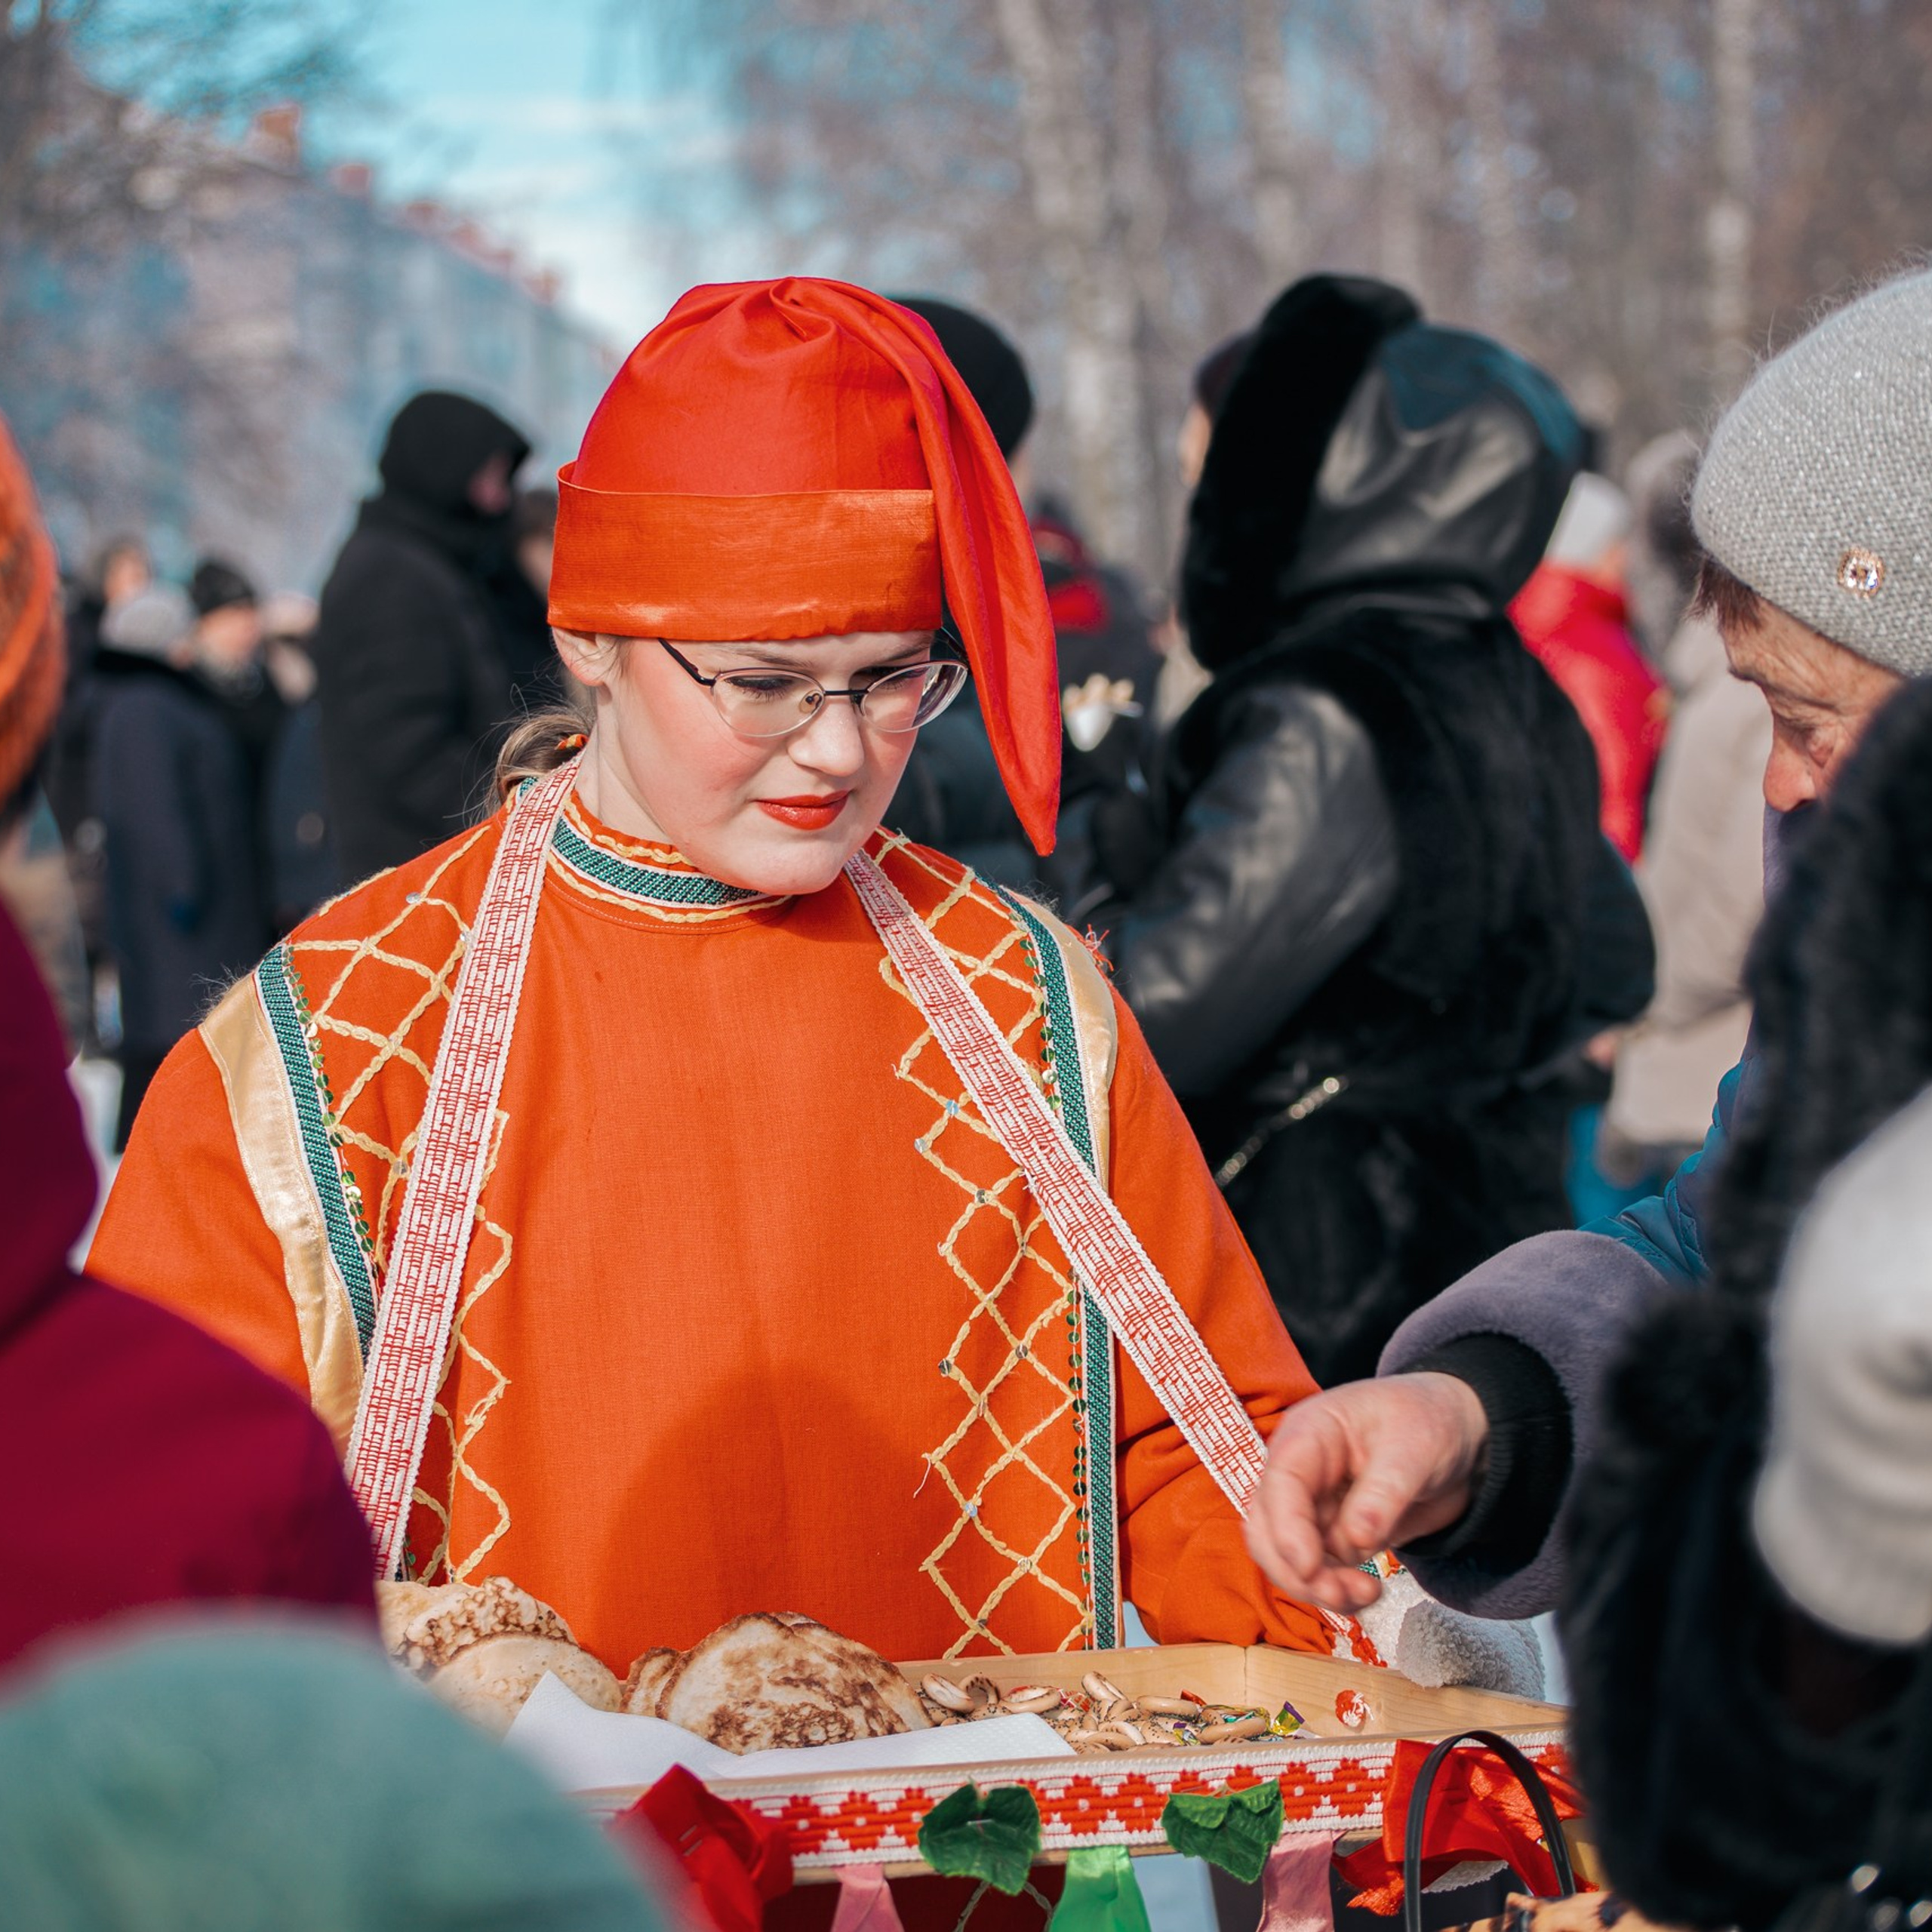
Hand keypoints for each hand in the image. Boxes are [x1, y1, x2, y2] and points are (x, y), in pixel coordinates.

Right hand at [1244, 1373, 1490, 1611]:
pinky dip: (1336, 1588)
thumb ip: (1384, 1492)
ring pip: (1288, 1556)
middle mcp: (1302, 1471)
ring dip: (1318, 1585)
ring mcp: (1315, 1504)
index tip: (1309, 1568)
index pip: (1280, 1482)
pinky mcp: (1335, 1532)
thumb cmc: (1429, 1420)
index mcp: (1309, 1434)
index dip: (1287, 1528)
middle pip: (1269, 1526)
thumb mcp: (1414, 1447)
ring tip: (1367, 1593)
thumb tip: (1357, 1540)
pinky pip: (1319, 1569)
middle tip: (1339, 1594)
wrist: (1460, 1435)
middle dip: (1297, 1568)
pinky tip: (1369, 1590)